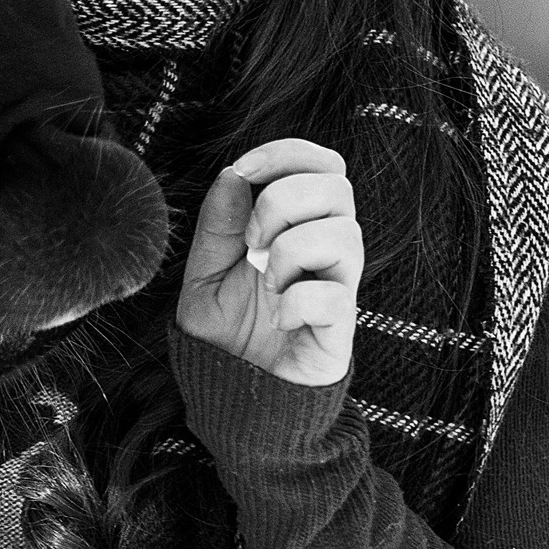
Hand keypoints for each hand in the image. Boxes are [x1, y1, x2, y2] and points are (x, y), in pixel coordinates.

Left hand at [176, 139, 362, 388]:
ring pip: (344, 235)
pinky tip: (277, 320)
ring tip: (266, 284)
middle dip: (283, 200)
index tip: (244, 171)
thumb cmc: (226, 331)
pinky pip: (334, 296)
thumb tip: (232, 174)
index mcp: (299, 225)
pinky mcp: (341, 330)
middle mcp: (327, 250)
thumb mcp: (204, 272)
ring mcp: (339, 288)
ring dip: (290, 252)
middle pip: (338, 187)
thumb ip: (217, 226)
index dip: (288, 155)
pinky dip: (295, 303)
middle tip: (252, 240)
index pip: (323, 165)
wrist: (232, 394)